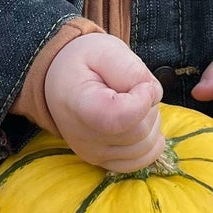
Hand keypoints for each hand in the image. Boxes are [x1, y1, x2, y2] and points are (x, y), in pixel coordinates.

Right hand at [42, 33, 165, 172]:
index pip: (119, 118)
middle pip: (139, 131)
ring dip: (150, 122)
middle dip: (148, 106)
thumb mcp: (105, 49)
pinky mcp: (103, 162)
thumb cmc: (84, 62)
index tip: (141, 85)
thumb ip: (130, 69)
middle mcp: (83, 136)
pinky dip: (149, 142)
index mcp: (78, 104)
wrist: (61, 80)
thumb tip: (151, 94)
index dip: (142, 101)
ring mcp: (92, 154)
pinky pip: (141, 161)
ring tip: (132, 103)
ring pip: (145, 146)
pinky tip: (140, 122)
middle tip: (133, 89)